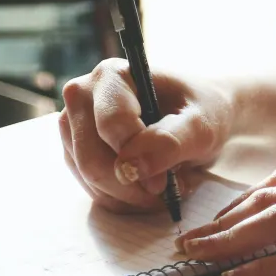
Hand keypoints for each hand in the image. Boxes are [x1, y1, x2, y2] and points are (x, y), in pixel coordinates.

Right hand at [59, 59, 233, 212]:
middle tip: (166, 189)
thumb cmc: (201, 112)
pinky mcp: (76, 152)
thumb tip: (132, 167)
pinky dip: (122, 199)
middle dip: (131, 185)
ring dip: (129, 195)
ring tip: (162, 186)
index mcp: (112, 75)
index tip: (166, 179)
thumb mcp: (201, 126)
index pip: (111, 126)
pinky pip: (92, 190)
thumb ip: (170, 142)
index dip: (139, 159)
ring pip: (89, 179)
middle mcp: (83, 96)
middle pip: (91, 159)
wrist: (198, 118)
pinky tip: (147, 189)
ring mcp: (74, 125)